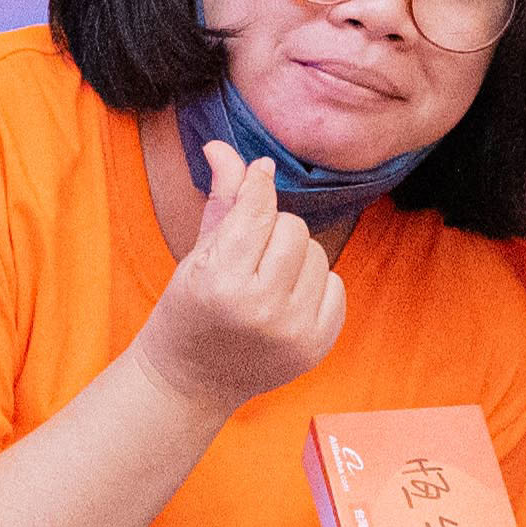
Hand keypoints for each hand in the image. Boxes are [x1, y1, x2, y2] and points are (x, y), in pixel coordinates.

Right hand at [130, 143, 344, 417]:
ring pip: (318, 254)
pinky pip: (336, 285)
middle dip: (273, 231)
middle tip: (249, 255)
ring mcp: (293, 332)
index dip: (258, 185)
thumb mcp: (197, 253)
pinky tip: (286, 302)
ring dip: (295, 258)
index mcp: (222, 280)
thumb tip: (223, 147)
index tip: (259, 174)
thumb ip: (222, 199)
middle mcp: (261, 308)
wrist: (193, 380)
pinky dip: (315, 285)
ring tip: (266, 280)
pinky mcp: (317, 347)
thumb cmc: (189, 308)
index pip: (258, 210)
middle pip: (294, 228)